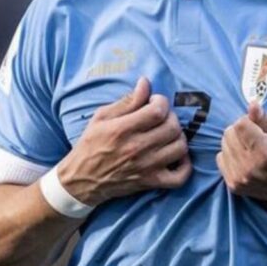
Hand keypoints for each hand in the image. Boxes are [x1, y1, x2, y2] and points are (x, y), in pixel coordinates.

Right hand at [55, 77, 190, 205]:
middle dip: (171, 117)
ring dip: (178, 137)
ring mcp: (146, 168)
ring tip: (167, 134)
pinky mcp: (150, 182)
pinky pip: (180, 177)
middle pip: (172, 127)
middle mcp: (136, 148)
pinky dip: (185, 166)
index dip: (161, 102)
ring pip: (180, 148)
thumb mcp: (102, 117)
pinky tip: (177, 156)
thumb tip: (146, 82)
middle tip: (161, 117)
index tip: (154, 102)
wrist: (81, 180)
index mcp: (122, 129)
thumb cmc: (91, 144)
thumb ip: (127, 101)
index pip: (158, 111)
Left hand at [216, 102, 266, 206]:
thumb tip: (252, 106)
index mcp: (265, 152)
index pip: (240, 124)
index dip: (249, 121)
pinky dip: (231, 155)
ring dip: (236, 143)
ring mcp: (240, 178)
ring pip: (223, 146)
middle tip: (257, 137)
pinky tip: (246, 158)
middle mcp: (249, 167)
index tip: (260, 127)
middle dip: (241, 130)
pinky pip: (221, 159)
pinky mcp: (234, 186)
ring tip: (252, 149)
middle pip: (229, 134)